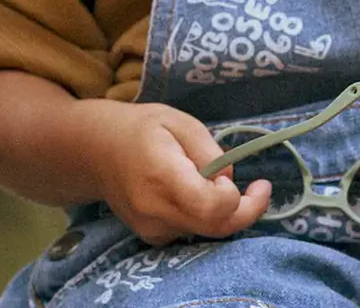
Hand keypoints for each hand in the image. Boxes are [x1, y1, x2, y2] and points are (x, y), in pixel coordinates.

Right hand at [82, 100, 270, 244]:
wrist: (98, 151)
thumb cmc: (144, 128)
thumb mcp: (181, 122)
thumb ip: (210, 151)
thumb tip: (229, 180)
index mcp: (163, 175)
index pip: (210, 206)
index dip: (236, 197)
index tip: (245, 178)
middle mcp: (155, 210)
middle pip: (215, 227)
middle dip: (246, 210)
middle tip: (261, 187)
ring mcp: (151, 228)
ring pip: (206, 232)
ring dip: (227, 212)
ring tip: (221, 181)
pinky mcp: (152, 236)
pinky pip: (193, 232)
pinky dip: (208, 216)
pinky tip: (202, 192)